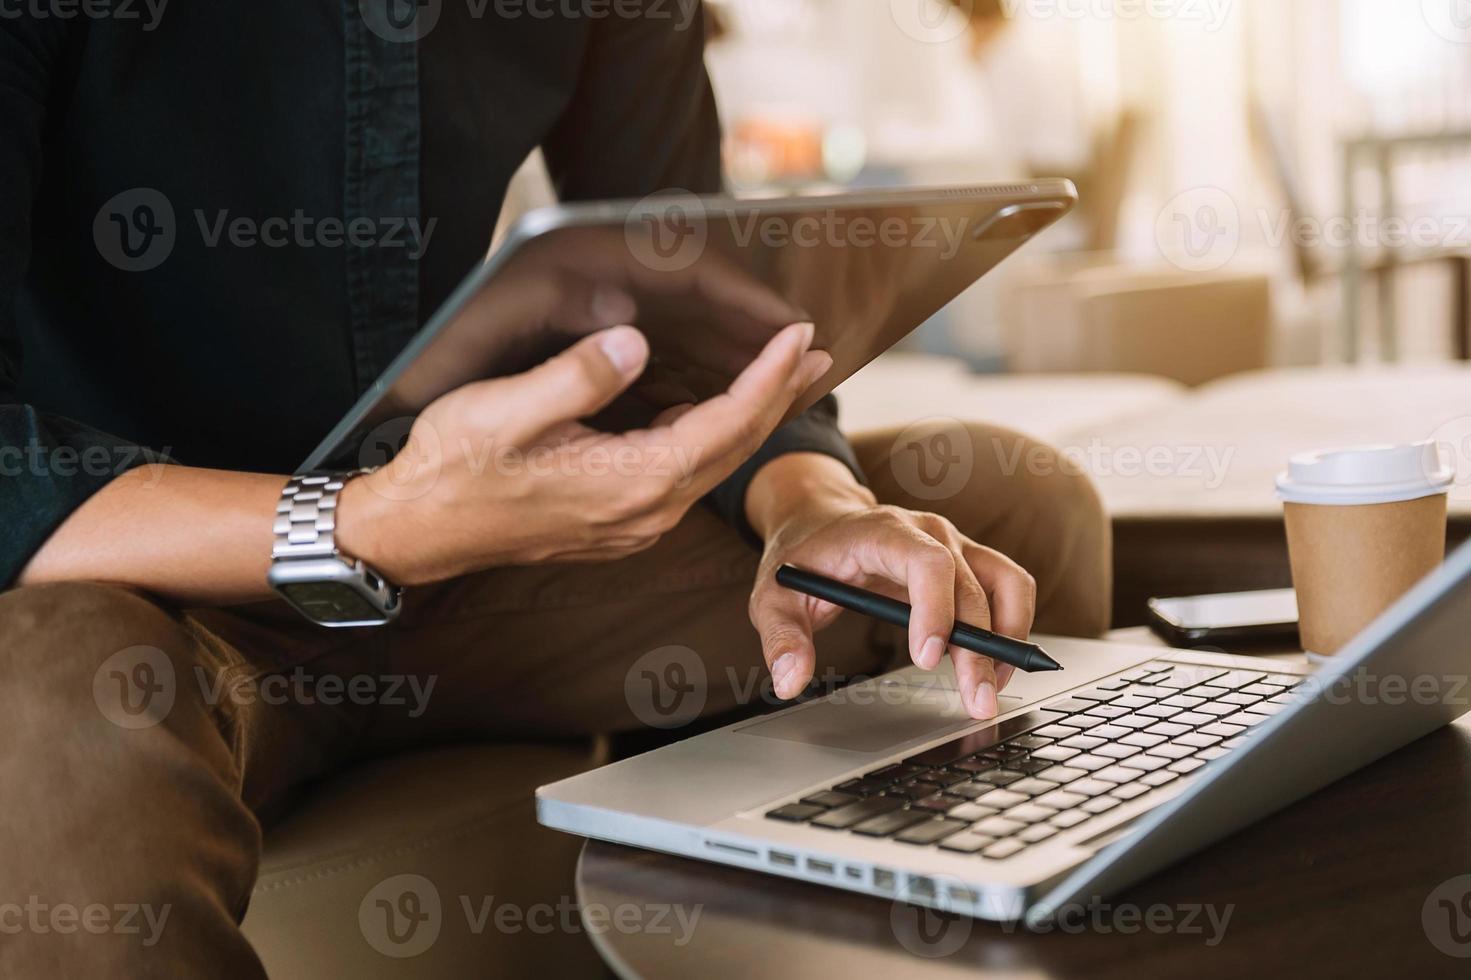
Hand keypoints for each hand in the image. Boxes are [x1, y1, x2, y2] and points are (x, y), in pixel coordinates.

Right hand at [338, 322, 830, 584]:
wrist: (420, 530)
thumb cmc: (454, 469)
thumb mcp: (505, 411)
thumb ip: (575, 378)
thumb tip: (631, 344)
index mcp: (630, 481)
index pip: (725, 424)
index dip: (768, 378)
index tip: (798, 338)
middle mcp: (646, 510)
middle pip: (734, 446)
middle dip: (779, 395)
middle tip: (815, 353)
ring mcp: (635, 521)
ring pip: (713, 462)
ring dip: (751, 416)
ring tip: (781, 375)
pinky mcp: (619, 519)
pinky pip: (685, 474)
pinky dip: (713, 436)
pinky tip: (714, 410)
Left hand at [745, 455, 1036, 719]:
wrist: (820, 519)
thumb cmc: (803, 557)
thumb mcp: (773, 595)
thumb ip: (781, 637)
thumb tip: (791, 680)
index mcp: (883, 531)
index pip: (927, 563)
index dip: (936, 610)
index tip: (928, 659)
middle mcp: (930, 531)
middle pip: (972, 586)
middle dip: (979, 648)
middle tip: (977, 701)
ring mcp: (954, 543)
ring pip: (1006, 583)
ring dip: (1008, 637)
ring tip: (994, 687)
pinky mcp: (967, 561)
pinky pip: (1008, 588)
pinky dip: (1011, 625)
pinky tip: (995, 665)